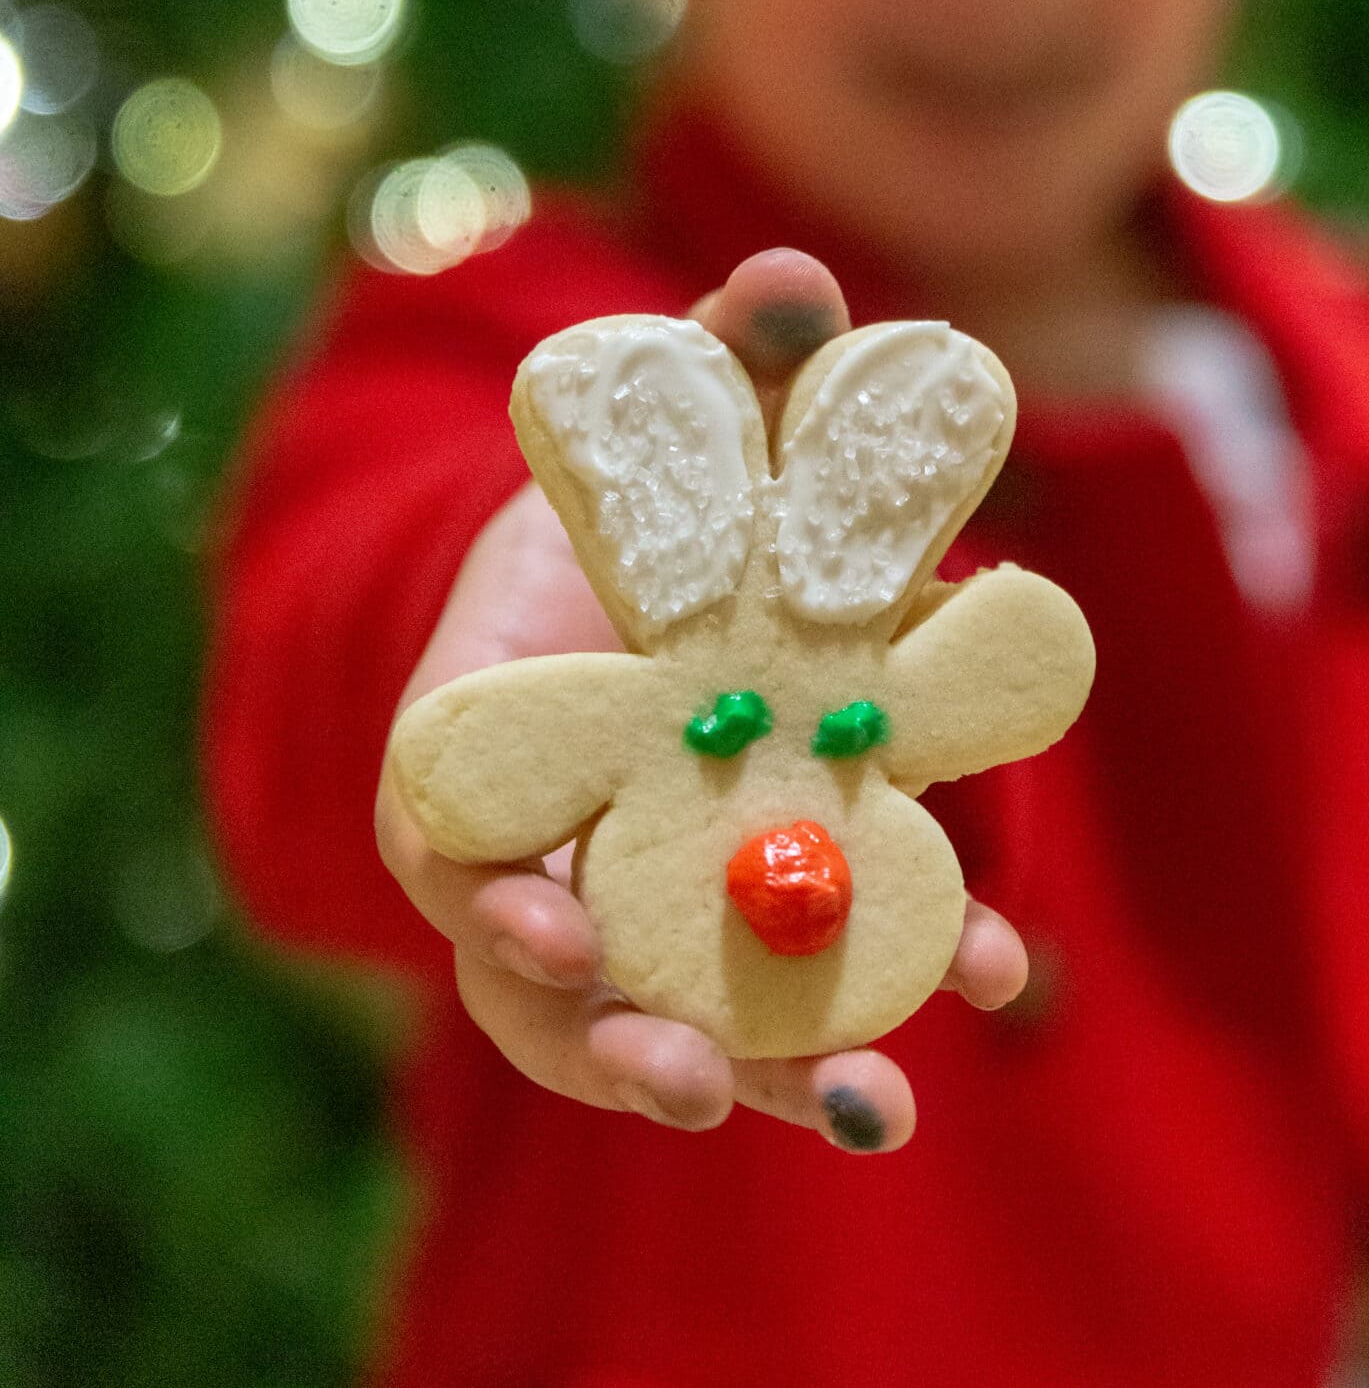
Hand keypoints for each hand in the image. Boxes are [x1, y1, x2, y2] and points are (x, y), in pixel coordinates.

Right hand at [374, 247, 1028, 1152]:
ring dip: (735, 1074)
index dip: (483, 880)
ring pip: (626, 1024)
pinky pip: (737, 1014)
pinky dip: (817, 1053)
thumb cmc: (643, 496)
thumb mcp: (682, 415)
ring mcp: (607, 894)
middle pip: (524, 965)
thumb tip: (795, 278)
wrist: (645, 582)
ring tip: (858, 1108)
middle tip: (690, 1076)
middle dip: (598, 1033)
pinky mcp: (693, 934)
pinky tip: (905, 1077)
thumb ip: (731, 353)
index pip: (444, 809)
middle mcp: (533, 823)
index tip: (553, 933)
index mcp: (487, 702)